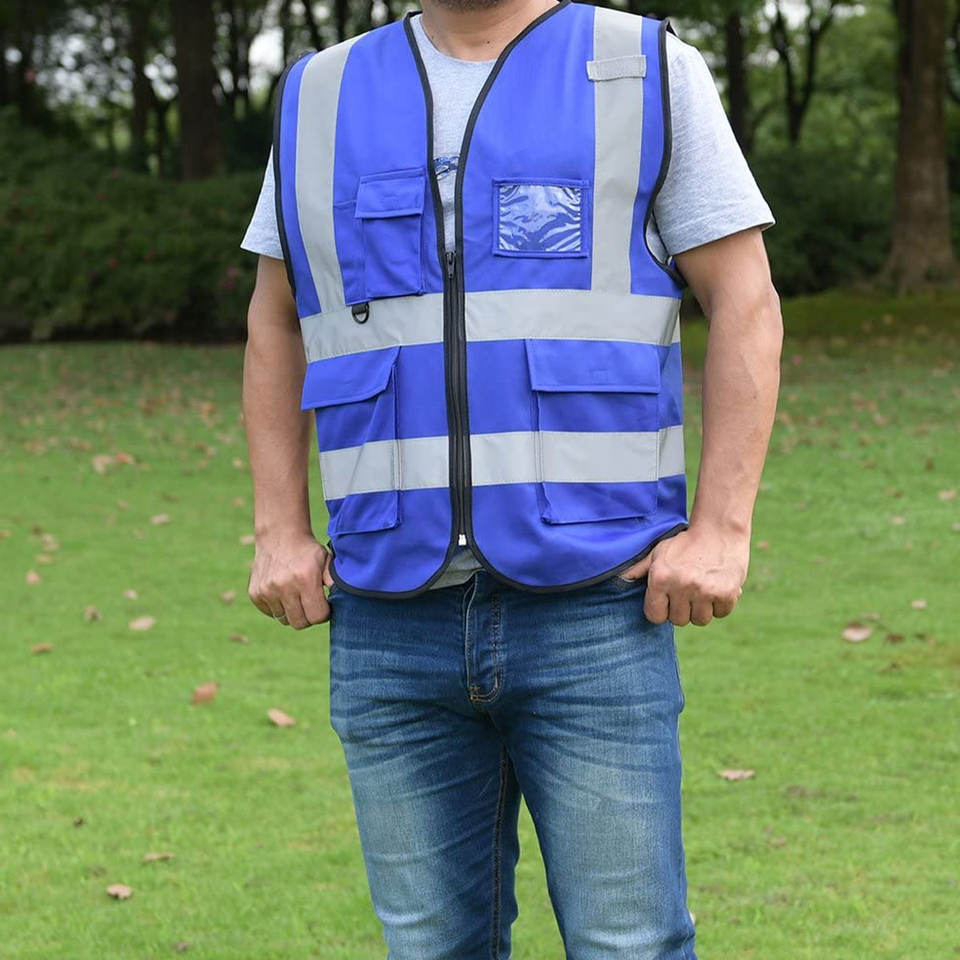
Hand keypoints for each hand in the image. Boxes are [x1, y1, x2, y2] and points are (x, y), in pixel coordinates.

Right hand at [248, 531, 334, 628]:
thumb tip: (343, 600)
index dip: (324, 613)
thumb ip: (335, 581)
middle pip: (300, 623)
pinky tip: (283, 592)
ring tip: (297, 595)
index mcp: (305, 579)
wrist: (279, 536)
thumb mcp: (327, 561)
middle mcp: (283, 586)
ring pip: (284, 619)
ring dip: (293, 612)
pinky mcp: (255, 593)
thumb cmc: (307, 551)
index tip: (324, 604)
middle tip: (311, 603)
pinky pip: (271, 613)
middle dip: (309, 617)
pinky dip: (279, 607)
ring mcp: (267, 590)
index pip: (317, 617)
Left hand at [618, 524, 747, 626]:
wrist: (719, 530)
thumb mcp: (658, 553)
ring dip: (703, 608)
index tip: (669, 600)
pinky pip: (721, 613)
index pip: (655, 616)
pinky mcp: (727, 592)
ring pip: (700, 620)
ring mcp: (705, 590)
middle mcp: (681, 585)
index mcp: (660, 578)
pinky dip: (721, 603)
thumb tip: (619, 579)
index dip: (662, 609)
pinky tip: (718, 585)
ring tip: (703, 587)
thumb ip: (638, 569)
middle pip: (679, 620)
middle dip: (683, 608)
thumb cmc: (685, 544)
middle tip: (688, 589)